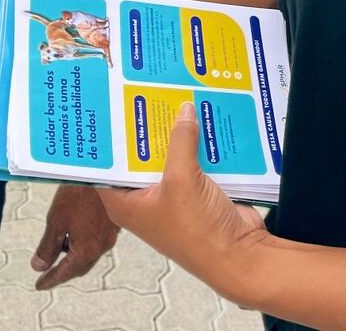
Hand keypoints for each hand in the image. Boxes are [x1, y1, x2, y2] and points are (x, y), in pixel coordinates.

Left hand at [31, 184, 118, 289]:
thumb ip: (47, 246)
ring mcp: (111, 235)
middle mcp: (101, 247)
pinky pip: (97, 241)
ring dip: (74, 254)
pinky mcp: (115, 223)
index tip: (39, 285)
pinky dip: (84, 242)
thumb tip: (39, 266)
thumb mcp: (56, 220)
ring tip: (59, 245)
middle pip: (80, 267)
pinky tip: (76, 229)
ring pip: (89, 253)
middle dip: (64, 270)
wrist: (105, 170)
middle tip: (49, 271)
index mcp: (86, 250)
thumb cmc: (79, 193)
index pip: (65, 273)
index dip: (51, 279)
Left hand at [99, 102, 269, 302]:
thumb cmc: (198, 230)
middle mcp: (145, 198)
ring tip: (175, 95)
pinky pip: (194, 160)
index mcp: (125, 202)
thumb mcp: (181, 180)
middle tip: (146, 91)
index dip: (107, 139)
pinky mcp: (196, 191)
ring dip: (176, 133)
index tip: (109, 107)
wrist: (239, 254)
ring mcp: (172, 195)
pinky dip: (198, 143)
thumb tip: (184, 109)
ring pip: (170, 155)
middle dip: (147, 128)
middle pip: (140, 156)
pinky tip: (203, 116)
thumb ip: (180, 142)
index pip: (106, 166)